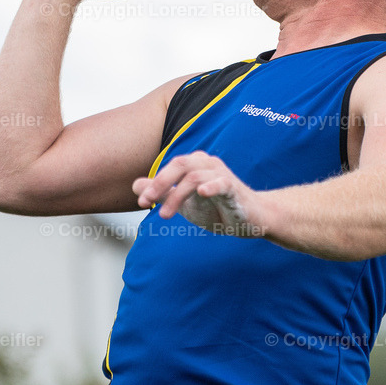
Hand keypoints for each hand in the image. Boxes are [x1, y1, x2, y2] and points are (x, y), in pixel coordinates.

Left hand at [132, 152, 265, 236]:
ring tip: (165, 215)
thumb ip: (163, 192)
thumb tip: (135, 185)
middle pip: (180, 164)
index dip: (154, 184)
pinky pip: (222, 183)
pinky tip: (202, 193)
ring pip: (195, 176)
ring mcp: (222, 175)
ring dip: (177, 196)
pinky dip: (211, 186)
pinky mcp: (235, 189)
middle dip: (160, 183)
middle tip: (146, 203)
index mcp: (195, 165)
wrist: (250, 220)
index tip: (142, 203)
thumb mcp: (185, 202)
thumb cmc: (217, 208)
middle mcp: (208, 164)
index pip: (170, 168)